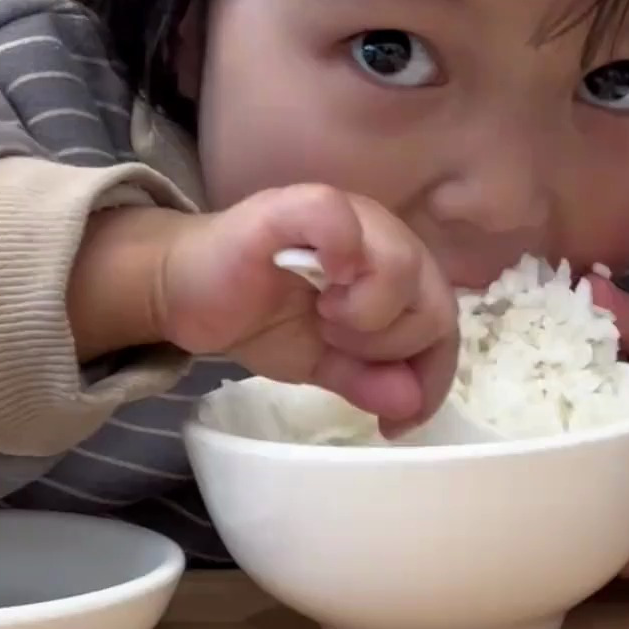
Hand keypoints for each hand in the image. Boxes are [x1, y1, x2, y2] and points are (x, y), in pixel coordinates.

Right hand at [71, 189, 458, 428]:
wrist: (185, 292)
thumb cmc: (257, 317)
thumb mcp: (321, 364)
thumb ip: (368, 379)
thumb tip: (411, 402)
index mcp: (393, 266)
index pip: (444, 320)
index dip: (432, 376)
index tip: (394, 421)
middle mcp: (378, 231)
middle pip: (433, 298)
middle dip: (389, 347)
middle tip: (337, 346)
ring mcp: (340, 214)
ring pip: (401, 265)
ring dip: (365, 316)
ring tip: (322, 320)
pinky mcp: (293, 207)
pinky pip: (340, 219)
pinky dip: (341, 255)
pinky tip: (320, 284)